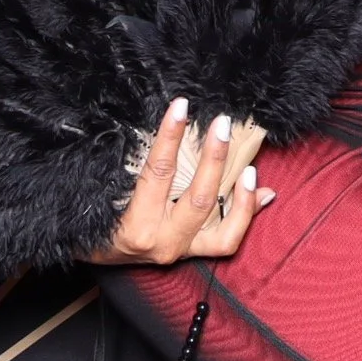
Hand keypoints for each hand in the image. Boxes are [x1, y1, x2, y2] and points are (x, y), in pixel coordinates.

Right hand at [85, 99, 273, 265]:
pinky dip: (247, 215)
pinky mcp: (192, 255)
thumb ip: (135, 161)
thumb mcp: (108, 186)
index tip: (181, 105)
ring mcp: (181, 250)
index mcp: (136, 224)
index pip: (158, 172)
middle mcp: (162, 241)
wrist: (98, 254)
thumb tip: (172, 122)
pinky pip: (226, 241)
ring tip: (252, 169)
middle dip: (214, 159)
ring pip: (222, 232)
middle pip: (198, 199)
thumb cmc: (97, 215)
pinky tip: (264, 193)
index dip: (170, 136)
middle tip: (223, 124)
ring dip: (242, 198)